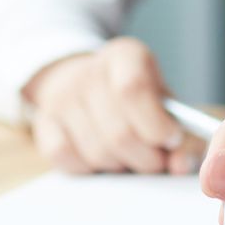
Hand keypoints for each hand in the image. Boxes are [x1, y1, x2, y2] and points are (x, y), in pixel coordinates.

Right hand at [22, 38, 201, 174]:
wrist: (80, 80)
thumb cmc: (133, 98)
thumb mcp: (162, 101)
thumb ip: (180, 133)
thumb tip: (181, 165)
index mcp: (124, 56)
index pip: (133, 90)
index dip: (156, 125)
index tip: (171, 140)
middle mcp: (88, 72)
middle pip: (119, 132)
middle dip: (146, 159)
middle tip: (156, 160)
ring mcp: (61, 98)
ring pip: (97, 152)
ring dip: (120, 166)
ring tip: (128, 155)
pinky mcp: (43, 122)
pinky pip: (66, 158)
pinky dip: (89, 168)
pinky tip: (100, 157)